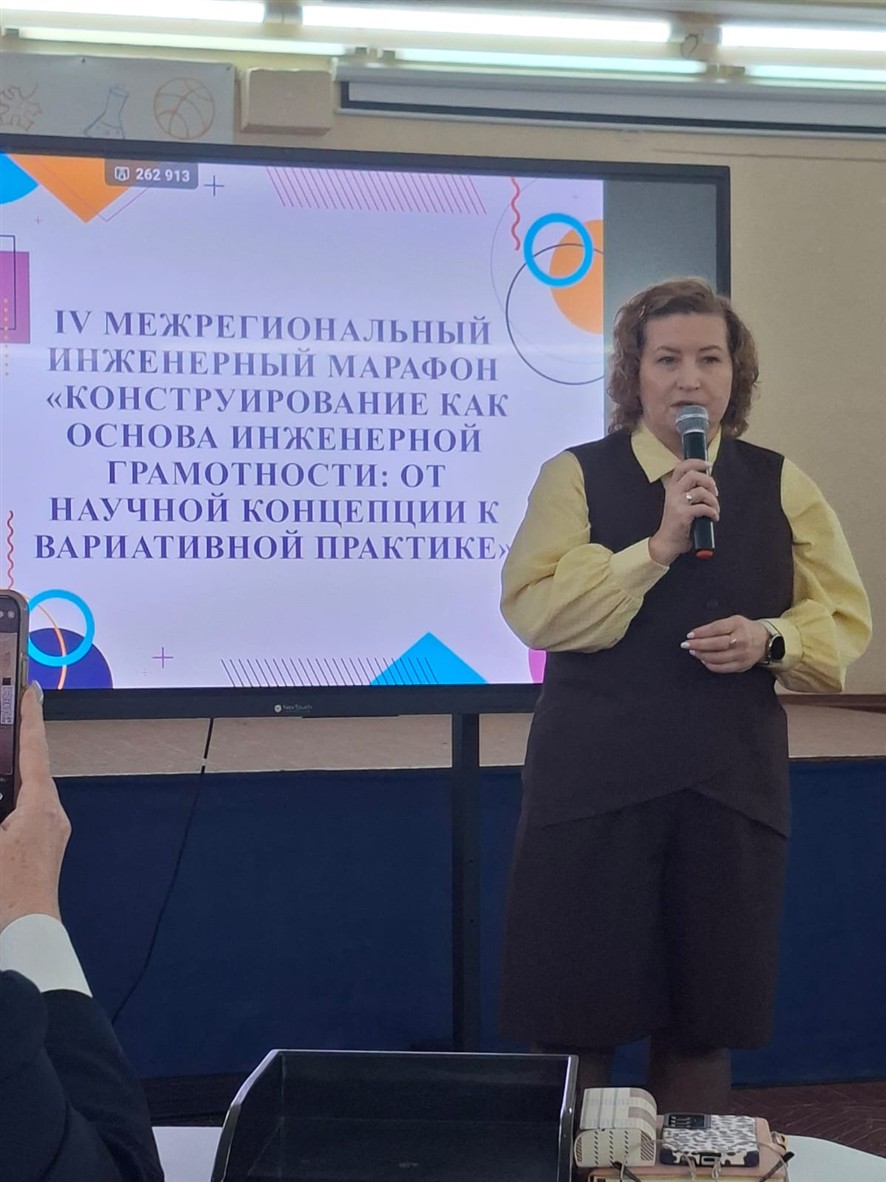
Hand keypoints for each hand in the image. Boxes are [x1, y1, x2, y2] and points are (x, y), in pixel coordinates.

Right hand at [0, 685, 69, 932]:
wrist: (24, 940)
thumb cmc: (3, 893)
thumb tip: (5, 789)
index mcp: (40, 807)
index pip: (34, 749)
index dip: (30, 716)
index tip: (30, 689)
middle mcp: (53, 816)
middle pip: (32, 768)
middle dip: (17, 744)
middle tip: (8, 715)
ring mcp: (50, 835)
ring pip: (28, 792)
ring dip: (12, 774)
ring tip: (1, 752)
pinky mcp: (42, 851)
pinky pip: (25, 812)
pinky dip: (10, 798)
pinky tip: (1, 796)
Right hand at [648, 459, 719, 566]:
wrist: (667, 543)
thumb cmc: (677, 525)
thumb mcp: (680, 504)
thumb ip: (690, 492)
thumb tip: (708, 483)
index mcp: (672, 489)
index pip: (681, 467)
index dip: (696, 462)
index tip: (708, 464)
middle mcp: (673, 493)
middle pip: (693, 475)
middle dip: (709, 481)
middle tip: (714, 492)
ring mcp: (677, 504)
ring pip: (701, 491)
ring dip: (714, 500)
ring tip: (715, 509)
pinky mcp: (683, 515)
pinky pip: (704, 508)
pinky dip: (713, 512)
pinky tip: (713, 518)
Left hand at [681, 615, 769, 673]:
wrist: (765, 641)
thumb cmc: (745, 629)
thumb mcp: (734, 620)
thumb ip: (718, 626)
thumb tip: (698, 634)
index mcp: (738, 625)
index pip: (716, 629)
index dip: (701, 632)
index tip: (690, 635)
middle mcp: (741, 640)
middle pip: (716, 644)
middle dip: (698, 645)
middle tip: (686, 644)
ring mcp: (742, 654)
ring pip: (717, 658)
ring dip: (702, 655)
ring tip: (693, 651)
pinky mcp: (742, 665)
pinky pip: (722, 668)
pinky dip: (710, 665)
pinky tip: (704, 660)